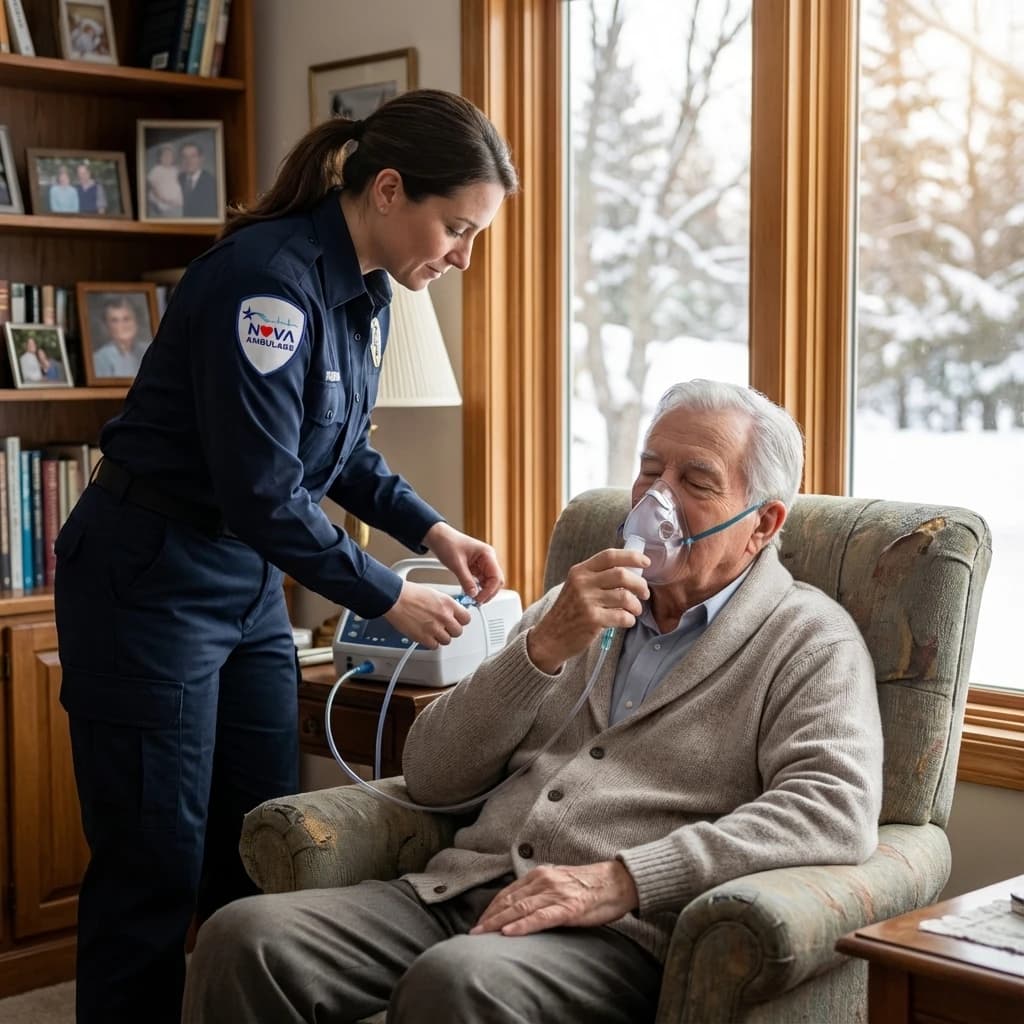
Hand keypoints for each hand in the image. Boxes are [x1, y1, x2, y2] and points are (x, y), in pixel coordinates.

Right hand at [383, 579, 471, 648]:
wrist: (395, 598)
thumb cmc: (410, 594)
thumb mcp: (435, 594)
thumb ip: (446, 605)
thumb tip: (451, 613)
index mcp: (448, 604)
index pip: (466, 619)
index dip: (461, 621)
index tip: (457, 621)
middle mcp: (444, 616)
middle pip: (458, 632)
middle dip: (451, 630)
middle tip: (443, 627)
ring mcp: (435, 628)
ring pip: (447, 640)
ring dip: (440, 637)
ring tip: (432, 631)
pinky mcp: (424, 637)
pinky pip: (434, 646)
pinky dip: (430, 642)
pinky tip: (425, 635)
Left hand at [423, 522, 504, 602]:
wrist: (438, 537)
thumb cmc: (447, 543)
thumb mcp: (456, 564)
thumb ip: (466, 581)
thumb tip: (473, 594)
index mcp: (487, 554)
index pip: (496, 577)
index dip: (489, 591)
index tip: (479, 599)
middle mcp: (488, 559)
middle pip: (495, 581)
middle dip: (487, 593)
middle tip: (476, 602)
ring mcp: (483, 564)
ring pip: (488, 583)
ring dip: (482, 592)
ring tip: (472, 599)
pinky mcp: (476, 568)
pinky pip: (480, 581)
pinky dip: (476, 589)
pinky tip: (470, 593)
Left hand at [469, 861, 638, 936]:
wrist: (617, 881)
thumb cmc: (590, 885)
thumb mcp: (560, 881)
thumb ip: (541, 889)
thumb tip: (521, 904)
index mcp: (541, 874)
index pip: (509, 892)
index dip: (492, 907)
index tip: (480, 921)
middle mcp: (545, 881)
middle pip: (510, 900)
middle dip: (489, 917)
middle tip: (473, 932)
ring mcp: (555, 894)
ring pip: (520, 908)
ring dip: (498, 922)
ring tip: (482, 934)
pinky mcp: (568, 908)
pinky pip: (540, 918)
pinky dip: (522, 926)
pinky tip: (508, 933)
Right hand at [526, 548, 648, 673]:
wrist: (550, 637)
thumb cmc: (569, 612)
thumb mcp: (576, 587)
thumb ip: (598, 577)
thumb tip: (631, 572)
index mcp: (580, 571)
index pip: (609, 556)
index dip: (631, 557)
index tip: (646, 562)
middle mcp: (582, 583)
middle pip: (621, 575)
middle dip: (639, 584)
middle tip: (644, 593)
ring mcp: (587, 601)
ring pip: (625, 597)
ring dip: (636, 605)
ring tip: (635, 610)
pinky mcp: (593, 620)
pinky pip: (622, 616)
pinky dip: (629, 619)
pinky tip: (626, 621)